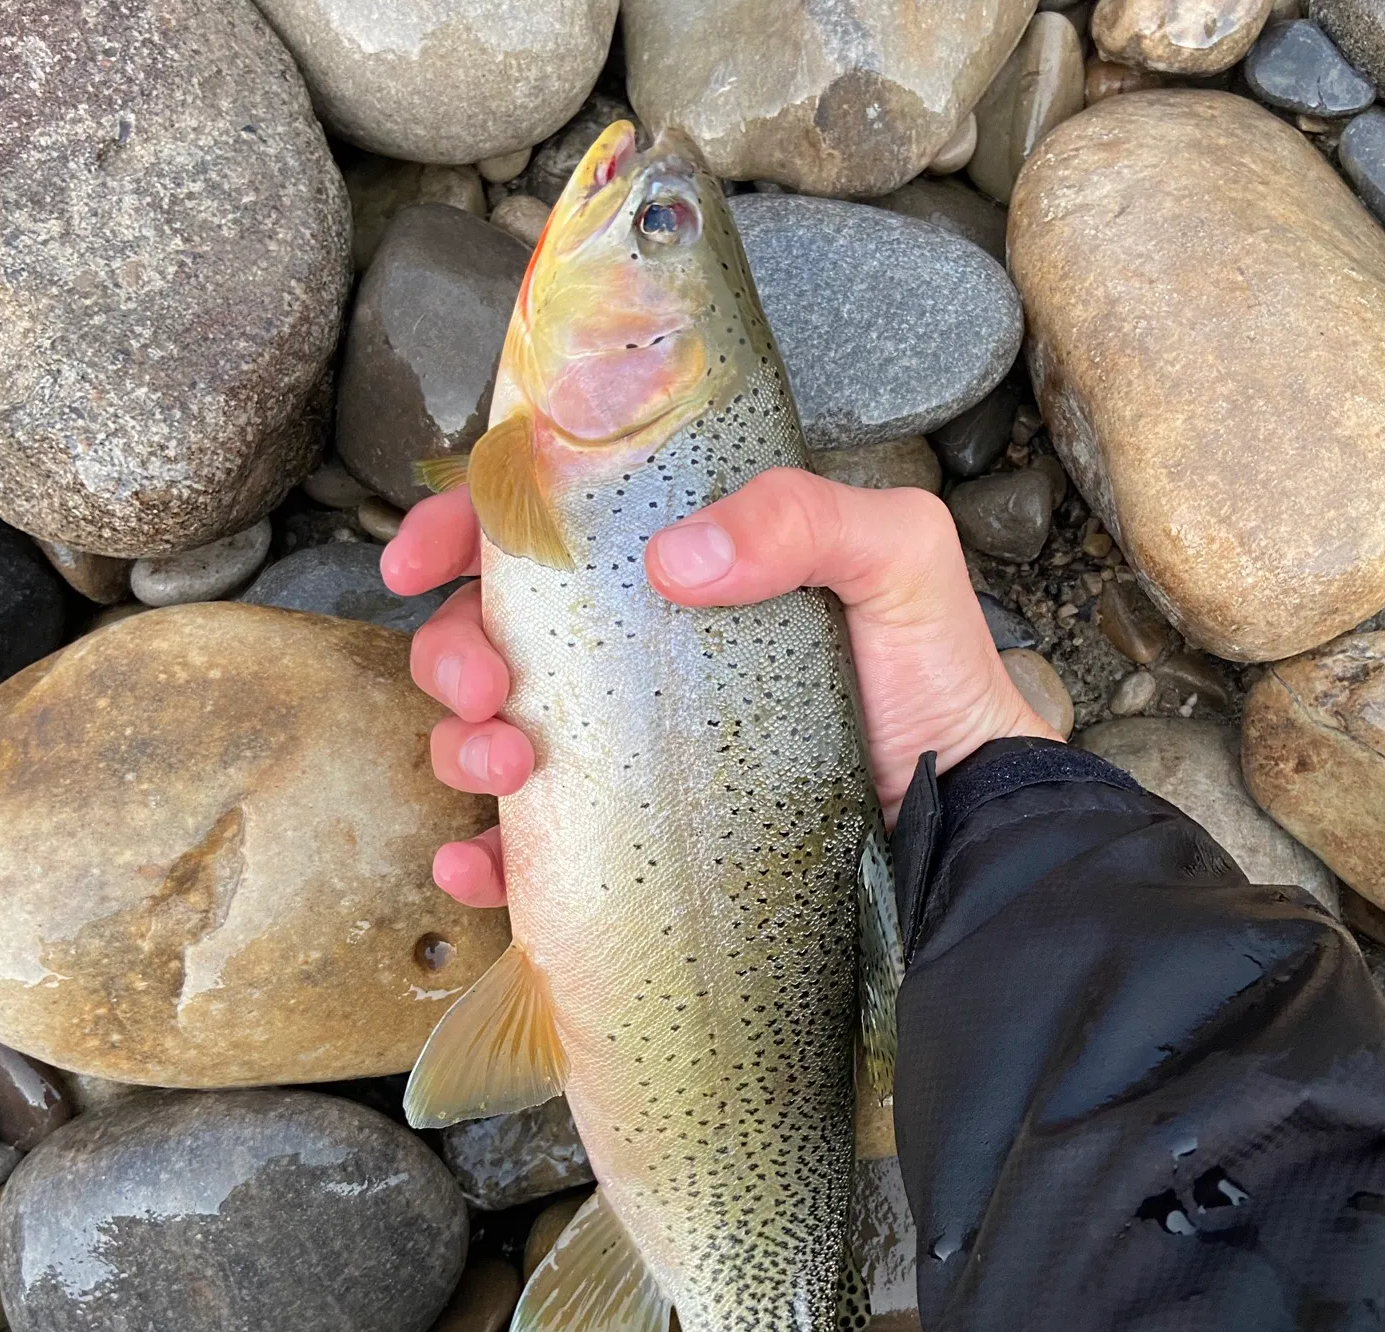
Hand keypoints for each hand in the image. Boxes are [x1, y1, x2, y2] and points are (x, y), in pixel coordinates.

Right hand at [381, 469, 1060, 907]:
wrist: (963, 831)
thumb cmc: (932, 686)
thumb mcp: (898, 560)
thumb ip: (806, 516)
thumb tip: (672, 557)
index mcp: (676, 574)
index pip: (548, 529)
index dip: (465, 527)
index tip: (421, 556)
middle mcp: (636, 660)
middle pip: (492, 631)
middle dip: (452, 650)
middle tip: (483, 687)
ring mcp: (625, 755)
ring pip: (487, 734)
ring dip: (460, 747)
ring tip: (510, 771)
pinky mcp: (626, 846)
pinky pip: (520, 853)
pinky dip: (483, 860)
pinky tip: (487, 868)